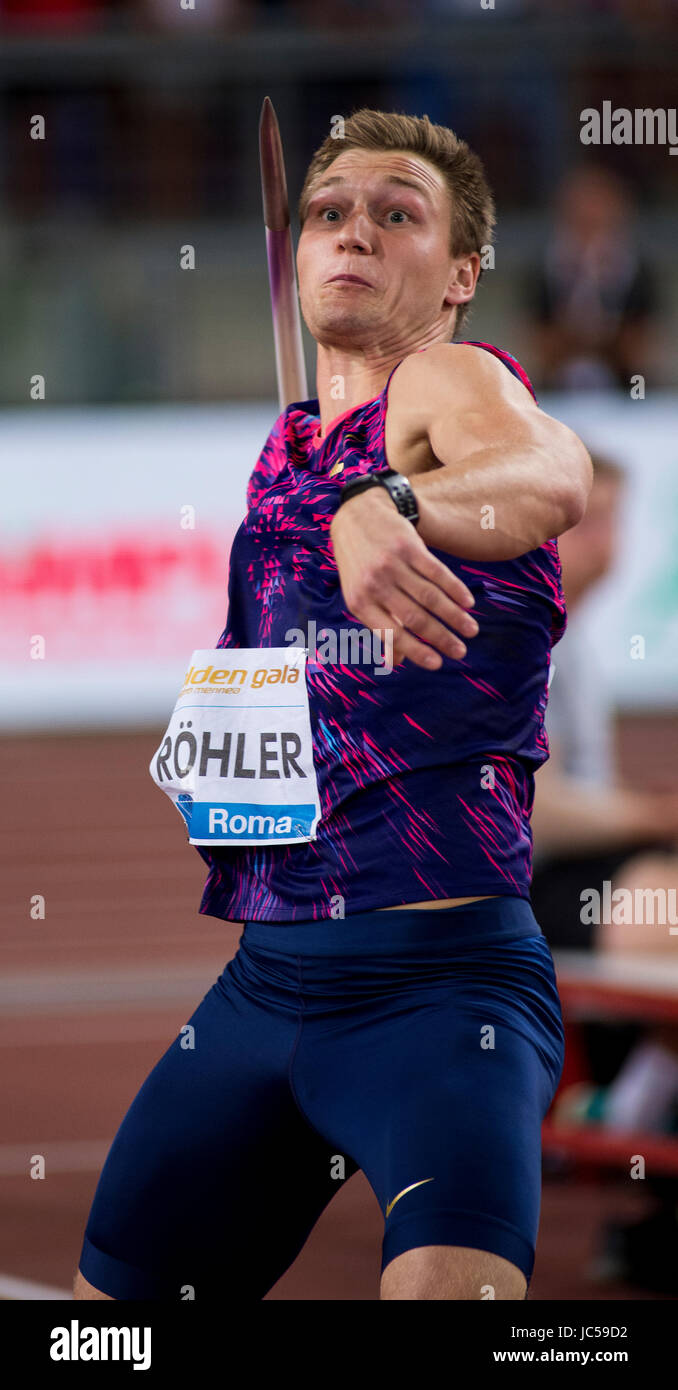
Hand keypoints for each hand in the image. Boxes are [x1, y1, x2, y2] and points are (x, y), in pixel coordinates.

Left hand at [329, 485, 477, 670]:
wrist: (357, 517)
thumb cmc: (360, 566)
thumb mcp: (359, 596)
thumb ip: (379, 626)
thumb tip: (396, 662)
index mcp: (360, 603)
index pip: (392, 634)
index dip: (416, 651)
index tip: (438, 664)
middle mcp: (375, 584)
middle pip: (415, 617)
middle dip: (441, 638)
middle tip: (461, 652)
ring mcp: (392, 564)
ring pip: (430, 597)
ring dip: (454, 617)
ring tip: (471, 630)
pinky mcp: (408, 546)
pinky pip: (437, 572)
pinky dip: (455, 589)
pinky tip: (468, 603)